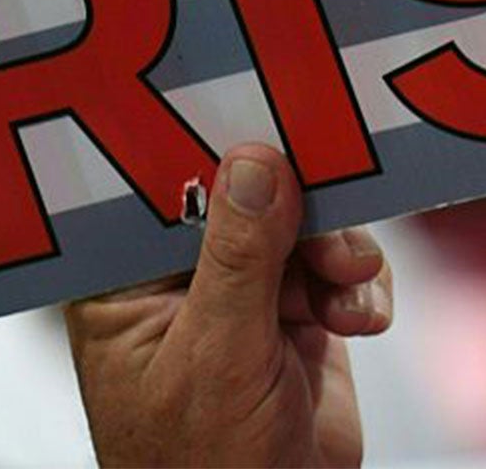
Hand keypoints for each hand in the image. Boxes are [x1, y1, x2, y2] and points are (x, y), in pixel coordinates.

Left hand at [65, 146, 392, 467]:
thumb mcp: (218, 358)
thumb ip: (237, 258)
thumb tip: (252, 164)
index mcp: (126, 286)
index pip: (164, 190)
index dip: (217, 154)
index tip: (267, 126)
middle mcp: (182, 282)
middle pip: (246, 197)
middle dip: (299, 206)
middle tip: (330, 220)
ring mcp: (244, 297)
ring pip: (302, 225)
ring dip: (337, 250)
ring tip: (348, 286)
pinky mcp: (298, 315)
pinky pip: (338, 266)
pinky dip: (359, 286)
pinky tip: (359, 318)